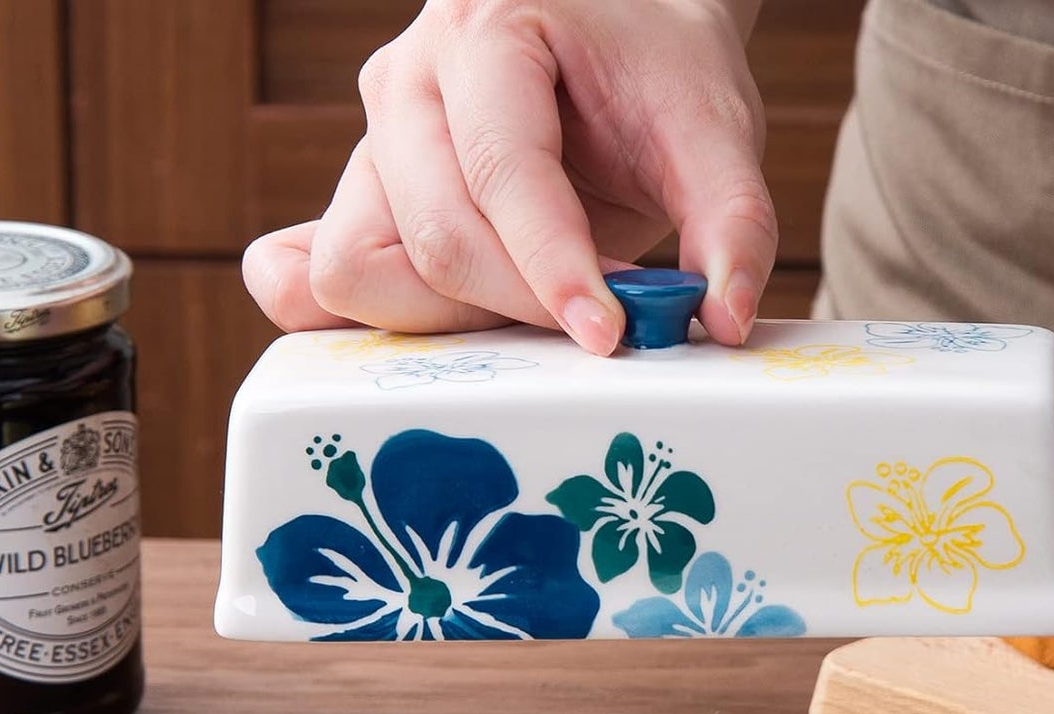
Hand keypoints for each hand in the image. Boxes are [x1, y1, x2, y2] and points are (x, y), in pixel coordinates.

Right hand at [241, 0, 775, 354]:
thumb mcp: (714, 126)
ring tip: (531, 319)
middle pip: (432, 235)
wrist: (612, 33)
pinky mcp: (366, 201)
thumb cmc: (653, 69)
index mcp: (489, 30)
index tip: (608, 335)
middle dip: (516, 305)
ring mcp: (374, 144)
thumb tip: (724, 320)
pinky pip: (319, 276)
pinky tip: (415, 342)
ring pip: (362, 268)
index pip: (503, 174)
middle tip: (593, 324)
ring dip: (449, 323)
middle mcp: (409, 83)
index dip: (552, 271)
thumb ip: (733, 220)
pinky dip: (356, 320)